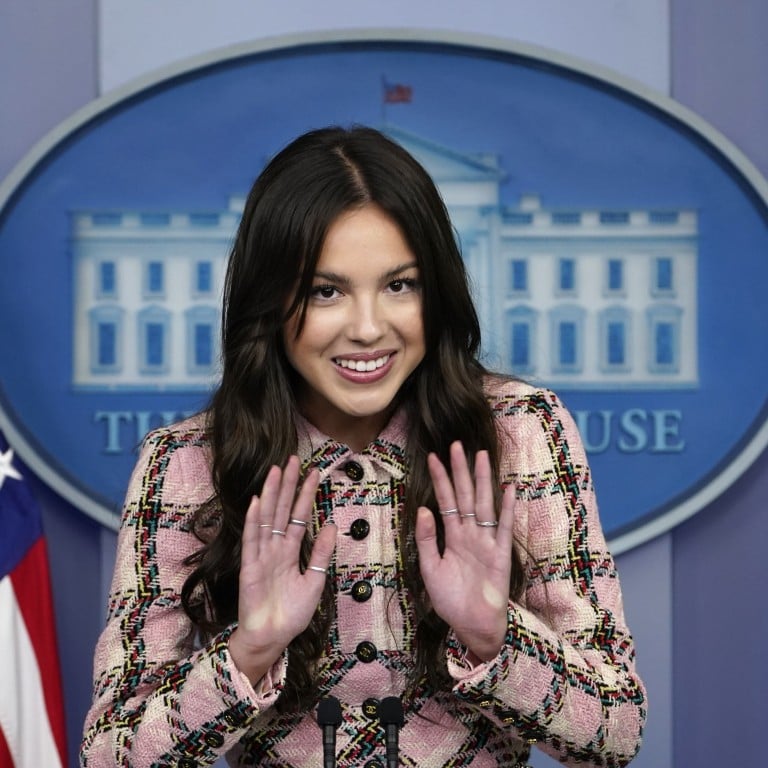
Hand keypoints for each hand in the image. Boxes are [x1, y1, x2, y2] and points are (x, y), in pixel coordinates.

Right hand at [229, 456, 336, 682]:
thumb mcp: (315, 582)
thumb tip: (332, 525)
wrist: (272, 638)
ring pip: (267, 518)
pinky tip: (256, 502)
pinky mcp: (249, 567)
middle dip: (287, 485)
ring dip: (270, 495)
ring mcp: (261, 555)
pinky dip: (253, 521)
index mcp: (291, 551)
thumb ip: (321, 555)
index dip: (306, 495)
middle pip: (282, 510)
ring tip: (276, 471)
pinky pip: (252, 540)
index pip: (300, 516)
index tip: (314, 473)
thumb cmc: (292, 613)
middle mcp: (275, 548)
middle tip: (293, 459)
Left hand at [415, 442, 514, 660]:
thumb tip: (423, 509)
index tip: (434, 456)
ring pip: (484, 505)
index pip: (445, 500)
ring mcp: (486, 542)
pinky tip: (508, 490)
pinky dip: (507, 510)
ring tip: (481, 457)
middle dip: (461, 471)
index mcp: (452, 536)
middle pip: (465, 495)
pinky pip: (504, 529)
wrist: (473, 627)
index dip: (440, 479)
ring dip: (483, 481)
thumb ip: (426, 540)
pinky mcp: (500, 555)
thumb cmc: (451, 600)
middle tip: (457, 444)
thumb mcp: (430, 569)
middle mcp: (470, 534)